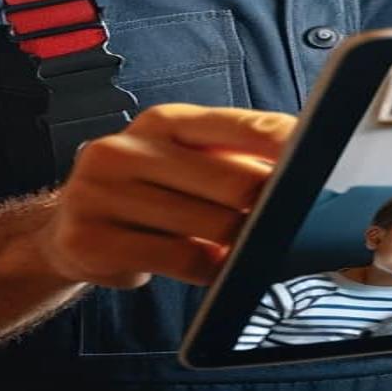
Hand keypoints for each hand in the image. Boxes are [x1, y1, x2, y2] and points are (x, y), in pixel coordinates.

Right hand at [30, 104, 296, 288]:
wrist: (68, 227)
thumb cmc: (148, 190)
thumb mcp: (186, 160)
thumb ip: (239, 155)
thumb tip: (306, 165)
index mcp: (163, 122)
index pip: (240, 126)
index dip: (287, 146)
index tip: (323, 163)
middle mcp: (127, 148)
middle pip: (234, 181)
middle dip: (266, 206)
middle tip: (287, 221)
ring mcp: (101, 192)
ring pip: (210, 226)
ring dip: (239, 244)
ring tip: (244, 248)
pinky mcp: (90, 239)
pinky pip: (180, 259)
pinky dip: (208, 268)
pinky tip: (212, 267)